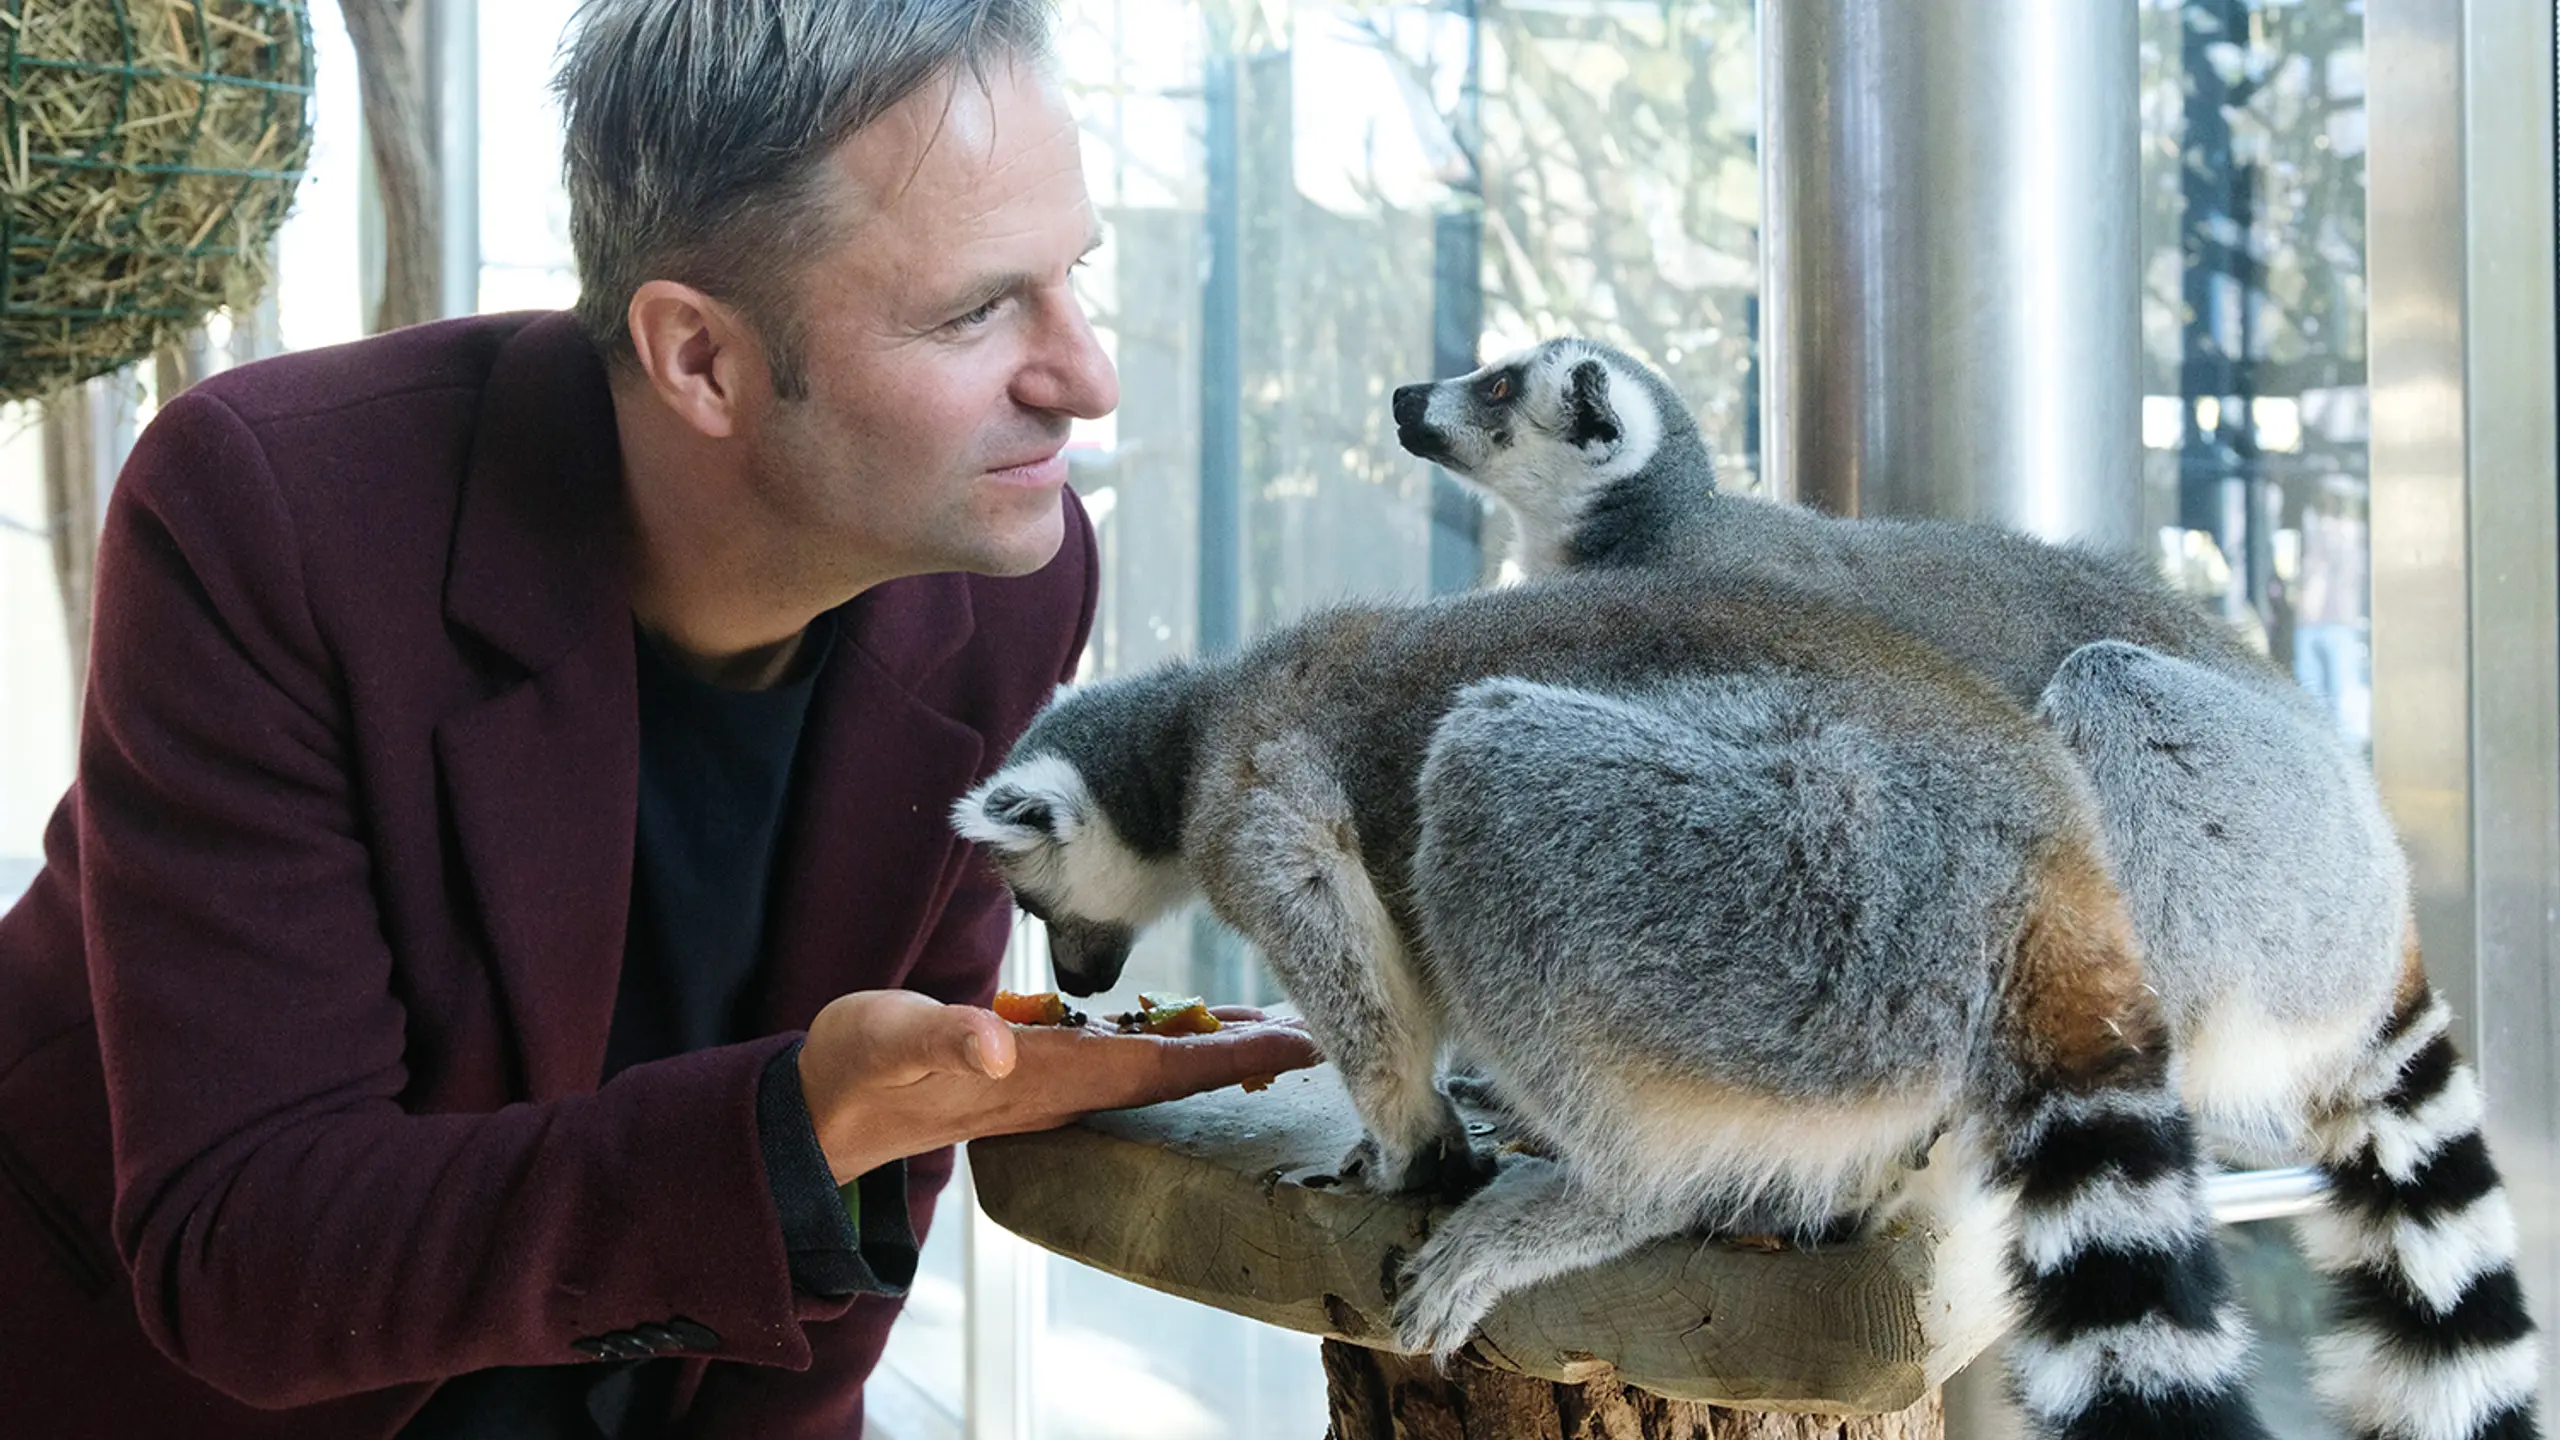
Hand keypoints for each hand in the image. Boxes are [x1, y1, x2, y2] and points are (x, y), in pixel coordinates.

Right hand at [796, 991, 1321, 1182]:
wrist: (823, 1104)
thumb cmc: (858, 1065)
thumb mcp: (889, 1039)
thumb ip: (942, 1038)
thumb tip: (995, 1040)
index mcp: (1044, 1077)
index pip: (1161, 1066)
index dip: (1233, 1054)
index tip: (1301, 1044)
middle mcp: (1062, 1088)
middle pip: (1177, 1072)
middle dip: (1248, 1053)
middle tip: (1318, 1032)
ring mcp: (1052, 1085)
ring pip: (1155, 1069)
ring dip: (1216, 1049)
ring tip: (1275, 1029)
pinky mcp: (1035, 1072)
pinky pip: (1121, 1061)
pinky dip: (1168, 1044)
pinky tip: (1186, 1027)